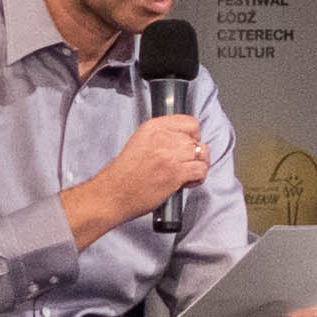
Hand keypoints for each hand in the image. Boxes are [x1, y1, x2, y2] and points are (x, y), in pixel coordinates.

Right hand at [65, 114, 212, 244]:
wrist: (113, 194)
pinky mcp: (176, 174)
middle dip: (193, 153)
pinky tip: (186, 182)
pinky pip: (201, 170)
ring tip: (187, 173)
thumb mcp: (140, 141)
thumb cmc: (124, 173)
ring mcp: (170, 156)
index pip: (190, 122)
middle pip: (196, 140)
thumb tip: (186, 140)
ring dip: (198, 165)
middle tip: (183, 164)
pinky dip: (198, 177)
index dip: (192, 136)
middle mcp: (163, 138)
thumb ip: (163, 137)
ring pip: (202, 154)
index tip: (187, 145)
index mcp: (153, 127)